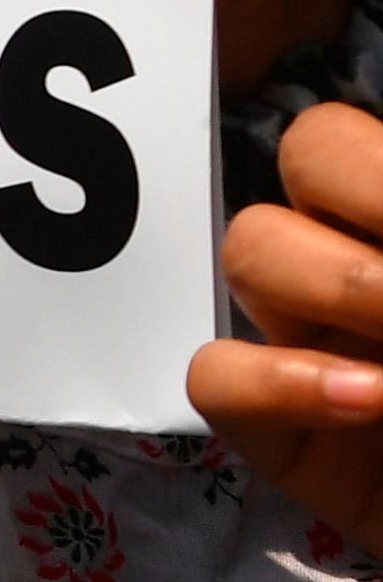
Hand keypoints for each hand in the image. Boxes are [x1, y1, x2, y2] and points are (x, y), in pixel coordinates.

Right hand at [200, 105, 382, 530]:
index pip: (341, 140)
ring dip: (335, 287)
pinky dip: (281, 383)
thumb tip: (380, 282)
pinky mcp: (285, 440)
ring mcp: (322, 347)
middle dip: (362, 205)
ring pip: (251, 253)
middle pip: (301, 158)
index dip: (375, 171)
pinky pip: (215, 379)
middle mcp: (369, 268)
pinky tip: (369, 403)